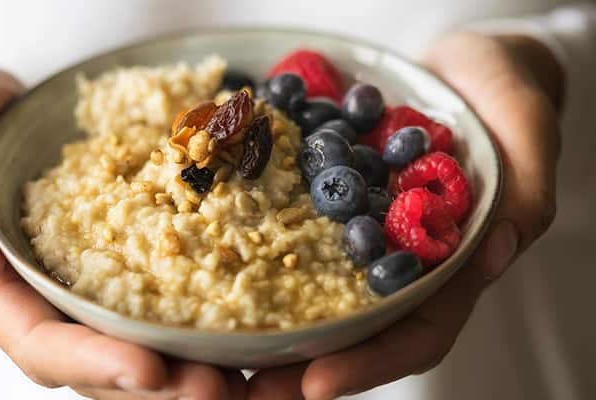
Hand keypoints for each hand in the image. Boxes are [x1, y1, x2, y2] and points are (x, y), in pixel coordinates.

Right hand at [0, 65, 245, 398]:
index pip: (42, 344)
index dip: (92, 364)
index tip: (148, 372)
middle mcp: (50, 299)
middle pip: (104, 363)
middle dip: (159, 385)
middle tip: (216, 389)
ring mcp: (92, 281)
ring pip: (143, 342)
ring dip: (192, 363)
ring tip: (243, 373)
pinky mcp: (128, 256)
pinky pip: (167, 293)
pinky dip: (206, 312)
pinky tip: (248, 318)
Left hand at [246, 32, 561, 399]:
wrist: (462, 68)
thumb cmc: (506, 93)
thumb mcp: (526, 130)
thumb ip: (522, 191)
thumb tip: (496, 248)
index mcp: (454, 264)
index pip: (417, 330)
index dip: (369, 362)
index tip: (313, 384)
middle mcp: (401, 260)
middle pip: (354, 328)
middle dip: (303, 365)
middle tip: (248, 389)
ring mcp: (362, 233)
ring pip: (316, 290)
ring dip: (270, 323)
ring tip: (220, 348)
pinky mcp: (330, 201)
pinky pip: (293, 230)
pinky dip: (259, 249)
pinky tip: (218, 257)